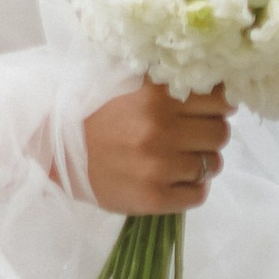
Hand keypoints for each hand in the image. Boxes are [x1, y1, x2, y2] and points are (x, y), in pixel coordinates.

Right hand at [82, 78, 229, 216]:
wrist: (57, 153)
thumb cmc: (96, 115)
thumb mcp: (129, 84)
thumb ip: (167, 81)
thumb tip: (218, 84)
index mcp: (156, 95)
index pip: (221, 98)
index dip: (219, 105)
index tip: (210, 110)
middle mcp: (161, 128)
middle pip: (220, 133)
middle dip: (210, 134)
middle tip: (191, 137)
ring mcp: (158, 165)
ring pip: (213, 164)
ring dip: (202, 163)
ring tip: (179, 160)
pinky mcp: (153, 197)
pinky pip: (198, 194)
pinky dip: (193, 188)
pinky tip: (175, 180)